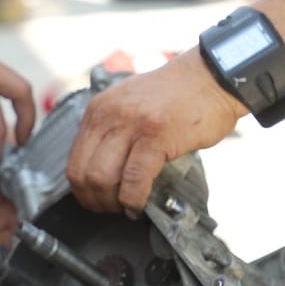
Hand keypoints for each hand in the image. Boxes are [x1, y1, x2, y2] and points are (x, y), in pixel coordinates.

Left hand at [66, 49, 245, 214]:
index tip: (96, 200)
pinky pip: (134, 179)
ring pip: (102, 178)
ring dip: (112, 203)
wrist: (212, 76)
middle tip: (112, 209)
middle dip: (94, 200)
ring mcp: (132, 124)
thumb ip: (113, 132)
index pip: (73, 161)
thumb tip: (101, 172)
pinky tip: (140, 205)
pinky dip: (133, 200)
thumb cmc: (177, 96)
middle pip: (82, 173)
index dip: (81, 190)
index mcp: (99, 110)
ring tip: (126, 207)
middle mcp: (109, 115)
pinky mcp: (156, 136)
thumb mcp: (130, 106)